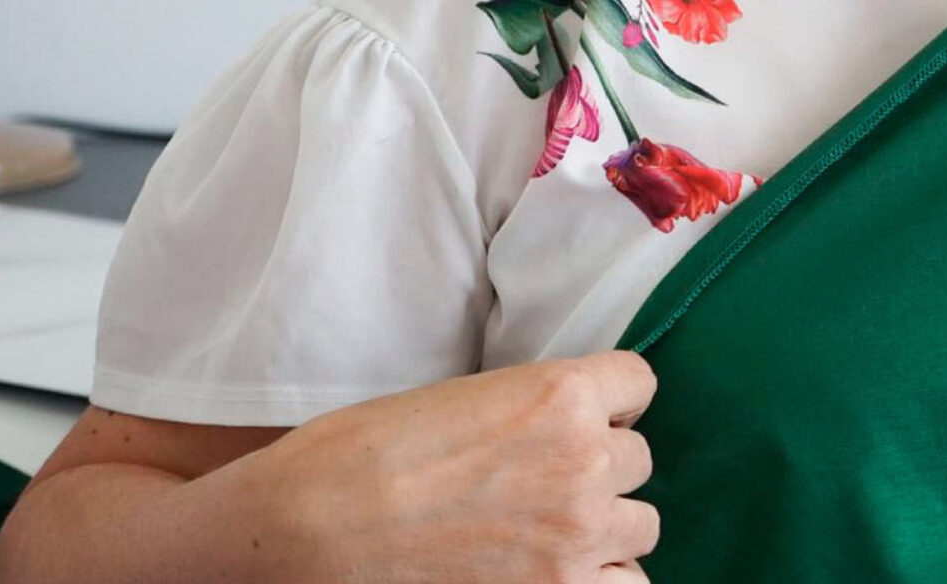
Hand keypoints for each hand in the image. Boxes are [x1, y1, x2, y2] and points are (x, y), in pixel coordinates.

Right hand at [245, 351, 659, 581]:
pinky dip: (601, 578)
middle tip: (545, 481)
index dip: (608, 402)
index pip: (638, 383)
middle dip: (599, 466)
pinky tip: (560, 570)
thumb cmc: (360, 455)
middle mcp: (584, 460)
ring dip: (606, 525)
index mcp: (560, 395)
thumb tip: (562, 426)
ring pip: (641, 524)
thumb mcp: (461, 398)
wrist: (305, 530)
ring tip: (552, 531)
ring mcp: (578, 535)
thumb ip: (531, 410)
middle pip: (638, 457)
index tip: (584, 417)